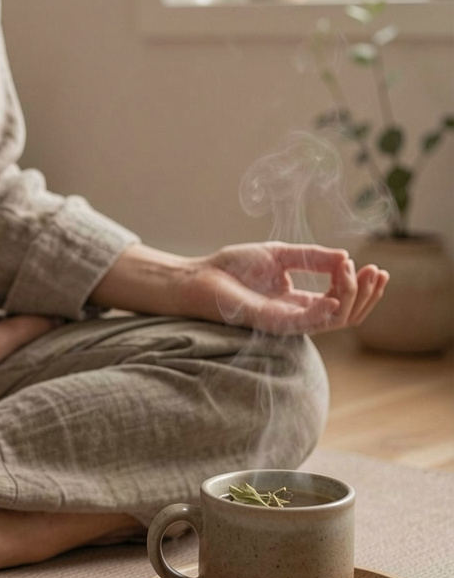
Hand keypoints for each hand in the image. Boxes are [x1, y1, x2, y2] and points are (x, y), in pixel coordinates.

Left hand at [186, 242, 387, 334]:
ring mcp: (287, 322)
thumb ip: (312, 258)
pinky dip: (324, 311)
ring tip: (355, 273)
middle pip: (346, 315)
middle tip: (377, 272)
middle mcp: (298, 316)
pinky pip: (306, 323)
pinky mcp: (272, 322)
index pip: (342, 300)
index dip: (360, 285)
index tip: (370, 265)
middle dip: (366, 295)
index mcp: (300, 302)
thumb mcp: (281, 255)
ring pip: (334, 320)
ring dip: (351, 297)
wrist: (199, 275)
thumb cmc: (234, 267)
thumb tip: (346, 257)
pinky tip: (335, 295)